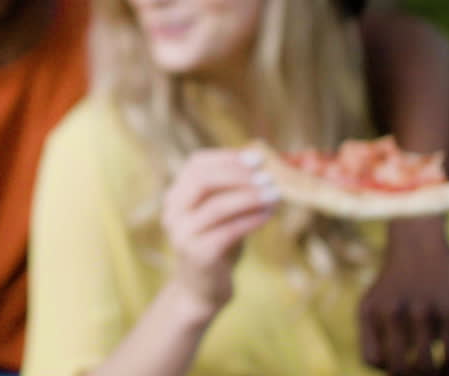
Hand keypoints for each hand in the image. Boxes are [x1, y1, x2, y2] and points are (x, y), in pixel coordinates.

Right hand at [161, 149, 277, 315]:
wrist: (201, 290)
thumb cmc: (217, 246)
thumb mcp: (222, 214)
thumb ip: (233, 191)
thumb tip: (263, 165)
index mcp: (177, 196)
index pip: (197, 164)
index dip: (227, 158)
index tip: (257, 157)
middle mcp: (173, 212)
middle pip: (202, 180)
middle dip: (238, 175)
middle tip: (268, 175)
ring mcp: (182, 233)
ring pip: (216, 206)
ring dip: (250, 197)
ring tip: (275, 194)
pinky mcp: (197, 254)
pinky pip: (228, 231)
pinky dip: (251, 220)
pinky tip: (268, 215)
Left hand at [360, 217, 448, 375]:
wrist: (418, 247)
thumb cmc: (394, 286)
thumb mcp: (372, 305)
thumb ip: (374, 336)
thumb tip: (392, 371)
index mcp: (370, 313)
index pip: (373, 359)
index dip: (386, 369)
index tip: (396, 365)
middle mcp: (392, 312)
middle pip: (400, 368)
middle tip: (420, 374)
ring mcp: (423, 311)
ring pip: (426, 366)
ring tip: (436, 374)